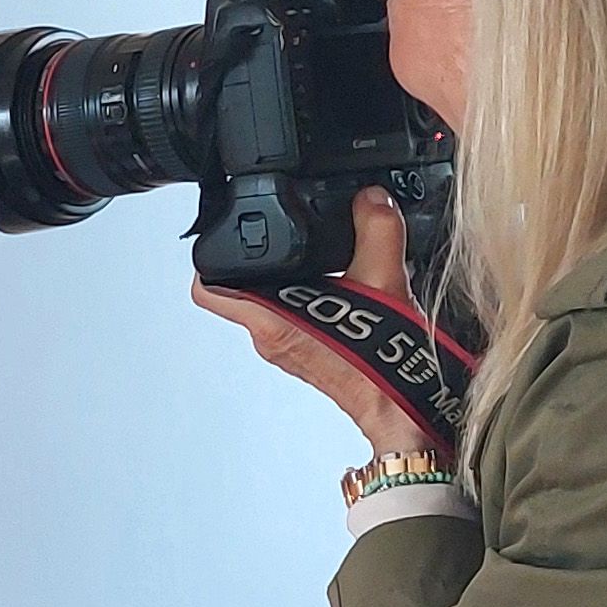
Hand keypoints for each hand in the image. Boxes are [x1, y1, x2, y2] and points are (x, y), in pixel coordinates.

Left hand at [191, 186, 427, 458]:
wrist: (402, 408)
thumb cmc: (383, 365)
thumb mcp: (383, 281)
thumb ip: (377, 231)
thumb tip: (372, 199)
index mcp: (269, 319)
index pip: (206, 291)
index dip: (204, 261)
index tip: (215, 239)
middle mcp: (268, 337)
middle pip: (239, 292)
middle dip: (255, 264)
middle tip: (275, 238)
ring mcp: (285, 348)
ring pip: (269, 306)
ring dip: (286, 282)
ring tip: (314, 260)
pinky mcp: (306, 355)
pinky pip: (293, 320)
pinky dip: (307, 301)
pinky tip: (339, 289)